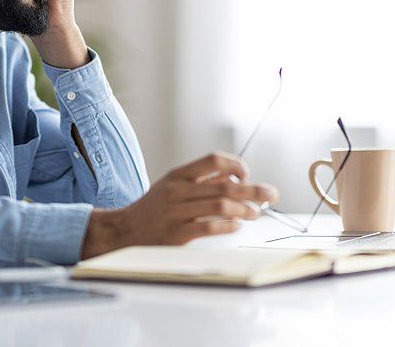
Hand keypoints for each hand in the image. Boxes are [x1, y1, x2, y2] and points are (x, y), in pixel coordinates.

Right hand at [80, 152, 279, 258]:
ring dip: (244, 209)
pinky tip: (236, 225)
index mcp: (178, 175)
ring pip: (220, 205)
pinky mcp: (176, 234)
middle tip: (271, 194)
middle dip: (254, 190)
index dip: (236, 165)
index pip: (213, 159)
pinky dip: (228, 225)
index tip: (247, 175)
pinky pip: (209, 227)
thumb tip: (234, 176)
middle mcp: (177, 190)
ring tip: (254, 213)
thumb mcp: (172, 185)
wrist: (123, 231)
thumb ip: (201, 180)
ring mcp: (176, 212)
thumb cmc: (152, 209)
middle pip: (225, 185)